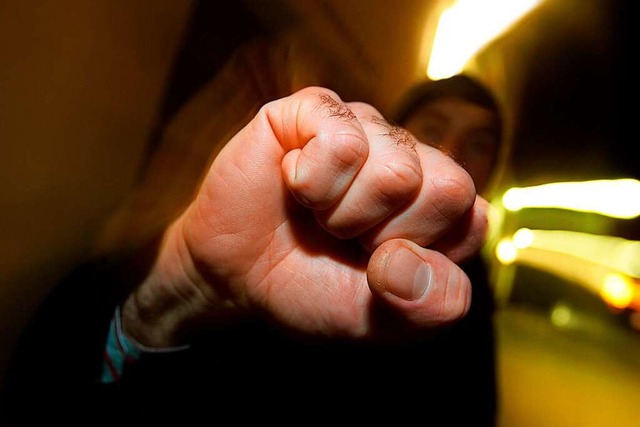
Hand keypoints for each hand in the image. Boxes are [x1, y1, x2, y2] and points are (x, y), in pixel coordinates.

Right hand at [121, 86, 487, 345]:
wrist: (235, 276)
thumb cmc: (310, 289)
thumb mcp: (380, 321)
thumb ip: (427, 307)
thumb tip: (407, 259)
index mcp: (436, 203)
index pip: (470, 218)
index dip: (420, 254)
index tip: (377, 266)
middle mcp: (408, 156)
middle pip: (447, 187)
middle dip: (386, 235)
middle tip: (346, 239)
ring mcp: (364, 127)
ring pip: (396, 169)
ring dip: (343, 214)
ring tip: (318, 215)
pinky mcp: (316, 109)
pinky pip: (341, 140)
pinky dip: (311, 182)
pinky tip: (295, 184)